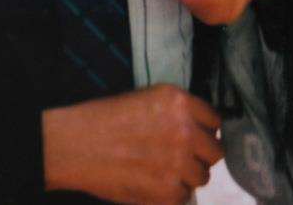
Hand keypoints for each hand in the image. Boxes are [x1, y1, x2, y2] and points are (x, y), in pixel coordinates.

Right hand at [43, 84, 223, 203]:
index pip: (215, 120)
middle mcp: (185, 130)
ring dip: (186, 176)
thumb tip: (198, 128)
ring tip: (162, 171)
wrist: (77, 144)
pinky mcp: (168, 190)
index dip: (204, 131)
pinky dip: (171, 194)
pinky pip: (184, 196)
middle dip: (200, 155)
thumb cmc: (105, 119)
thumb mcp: (146, 98)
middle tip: (180, 158)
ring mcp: (179, 161)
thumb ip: (177, 111)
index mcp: (179, 102)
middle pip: (215, 151)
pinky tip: (151, 183)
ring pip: (202, 176)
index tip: (196, 138)